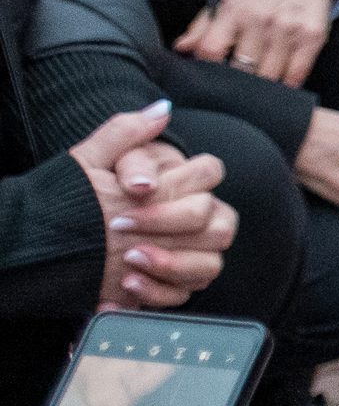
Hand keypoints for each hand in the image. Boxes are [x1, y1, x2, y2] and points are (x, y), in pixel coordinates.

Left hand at [68, 106, 229, 309]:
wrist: (53, 242)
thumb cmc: (78, 196)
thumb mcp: (92, 160)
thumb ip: (126, 132)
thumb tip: (162, 112)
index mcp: (182, 183)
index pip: (209, 173)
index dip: (179, 185)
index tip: (135, 193)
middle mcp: (197, 219)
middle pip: (218, 222)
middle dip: (170, 225)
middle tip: (122, 226)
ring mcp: (191, 255)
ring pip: (210, 263)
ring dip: (171, 263)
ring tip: (129, 260)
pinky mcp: (174, 286)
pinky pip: (185, 294)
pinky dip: (157, 292)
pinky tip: (127, 284)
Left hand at [175, 0, 336, 90]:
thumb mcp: (228, 1)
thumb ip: (202, 26)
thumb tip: (183, 48)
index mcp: (234, 9)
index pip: (211, 50)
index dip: (208, 68)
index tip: (213, 75)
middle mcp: (260, 17)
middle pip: (242, 69)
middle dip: (239, 80)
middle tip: (241, 80)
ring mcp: (287, 28)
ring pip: (269, 75)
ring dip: (265, 83)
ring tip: (262, 79)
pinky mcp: (311, 36)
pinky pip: (296, 73)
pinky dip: (288, 82)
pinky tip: (283, 78)